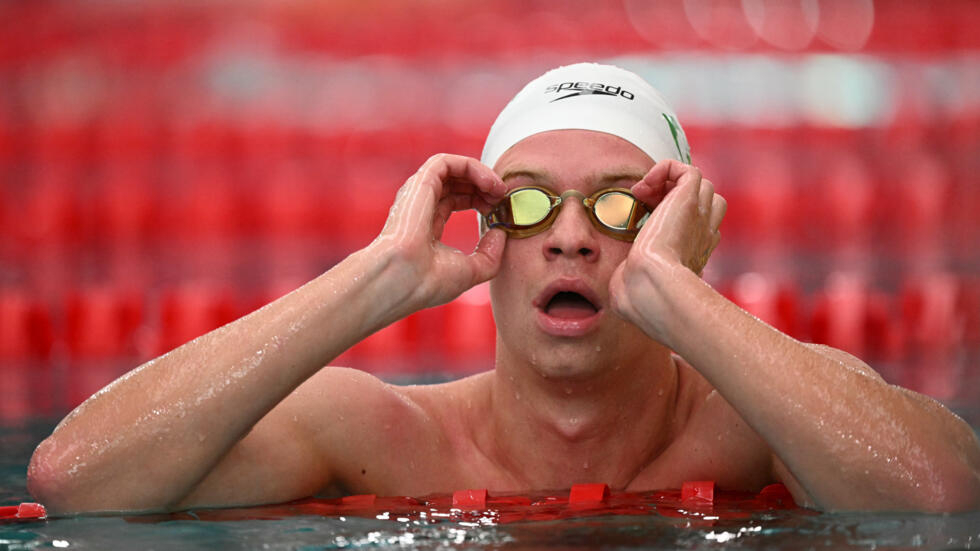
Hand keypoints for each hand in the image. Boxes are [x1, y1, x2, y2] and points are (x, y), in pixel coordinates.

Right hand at [371, 154, 507, 311]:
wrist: (404, 281)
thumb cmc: (429, 282)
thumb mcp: (472, 270)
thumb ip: (491, 253)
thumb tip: (501, 232)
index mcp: (428, 225)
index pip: (457, 200)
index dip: (482, 200)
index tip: (500, 211)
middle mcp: (421, 206)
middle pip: (457, 182)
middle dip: (485, 186)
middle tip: (503, 197)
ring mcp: (419, 194)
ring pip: (453, 169)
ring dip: (481, 174)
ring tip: (500, 190)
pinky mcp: (420, 184)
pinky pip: (447, 162)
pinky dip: (472, 167)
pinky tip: (489, 184)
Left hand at [609, 160, 725, 333]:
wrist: (650, 286)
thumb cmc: (642, 296)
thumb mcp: (640, 288)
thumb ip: (635, 283)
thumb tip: (619, 290)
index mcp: (698, 250)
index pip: (700, 222)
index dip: (677, 216)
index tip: (648, 222)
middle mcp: (705, 231)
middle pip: (706, 199)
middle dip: (678, 196)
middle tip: (647, 205)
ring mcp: (700, 214)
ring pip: (700, 183)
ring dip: (670, 182)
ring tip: (644, 195)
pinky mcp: (689, 199)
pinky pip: (687, 169)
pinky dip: (666, 169)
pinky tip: (644, 186)